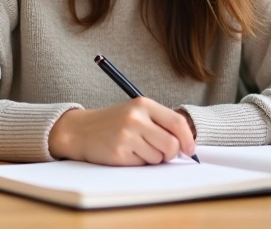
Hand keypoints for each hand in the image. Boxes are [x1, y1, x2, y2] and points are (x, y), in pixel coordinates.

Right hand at [48, 97, 195, 165]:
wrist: (80, 130)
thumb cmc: (114, 123)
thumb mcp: (136, 112)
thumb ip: (160, 122)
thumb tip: (186, 144)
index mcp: (143, 104)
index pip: (177, 122)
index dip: (187, 139)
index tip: (190, 149)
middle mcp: (135, 118)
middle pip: (171, 144)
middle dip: (171, 153)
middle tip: (163, 153)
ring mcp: (126, 136)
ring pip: (158, 157)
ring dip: (152, 158)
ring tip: (136, 148)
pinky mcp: (118, 153)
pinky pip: (142, 164)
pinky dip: (138, 162)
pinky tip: (126, 153)